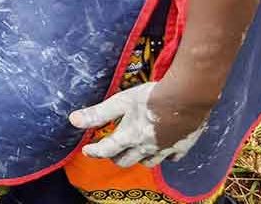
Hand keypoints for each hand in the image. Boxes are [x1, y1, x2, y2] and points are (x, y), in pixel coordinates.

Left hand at [70, 82, 209, 167]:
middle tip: (109, 150)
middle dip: (114, 157)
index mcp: (129, 137)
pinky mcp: (182, 147)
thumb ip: (98, 113)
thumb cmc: (151, 97)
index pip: (106, 150)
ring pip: (147, 163)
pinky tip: (160, 148)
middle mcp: (146, 147)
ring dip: (137, 158)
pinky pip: (170, 158)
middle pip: (126, 161)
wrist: (187, 97)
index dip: (94, 151)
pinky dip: (162, 156)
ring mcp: (165, 149)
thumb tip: (73, 120)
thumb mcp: (120, 102)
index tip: (86, 150)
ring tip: (133, 150)